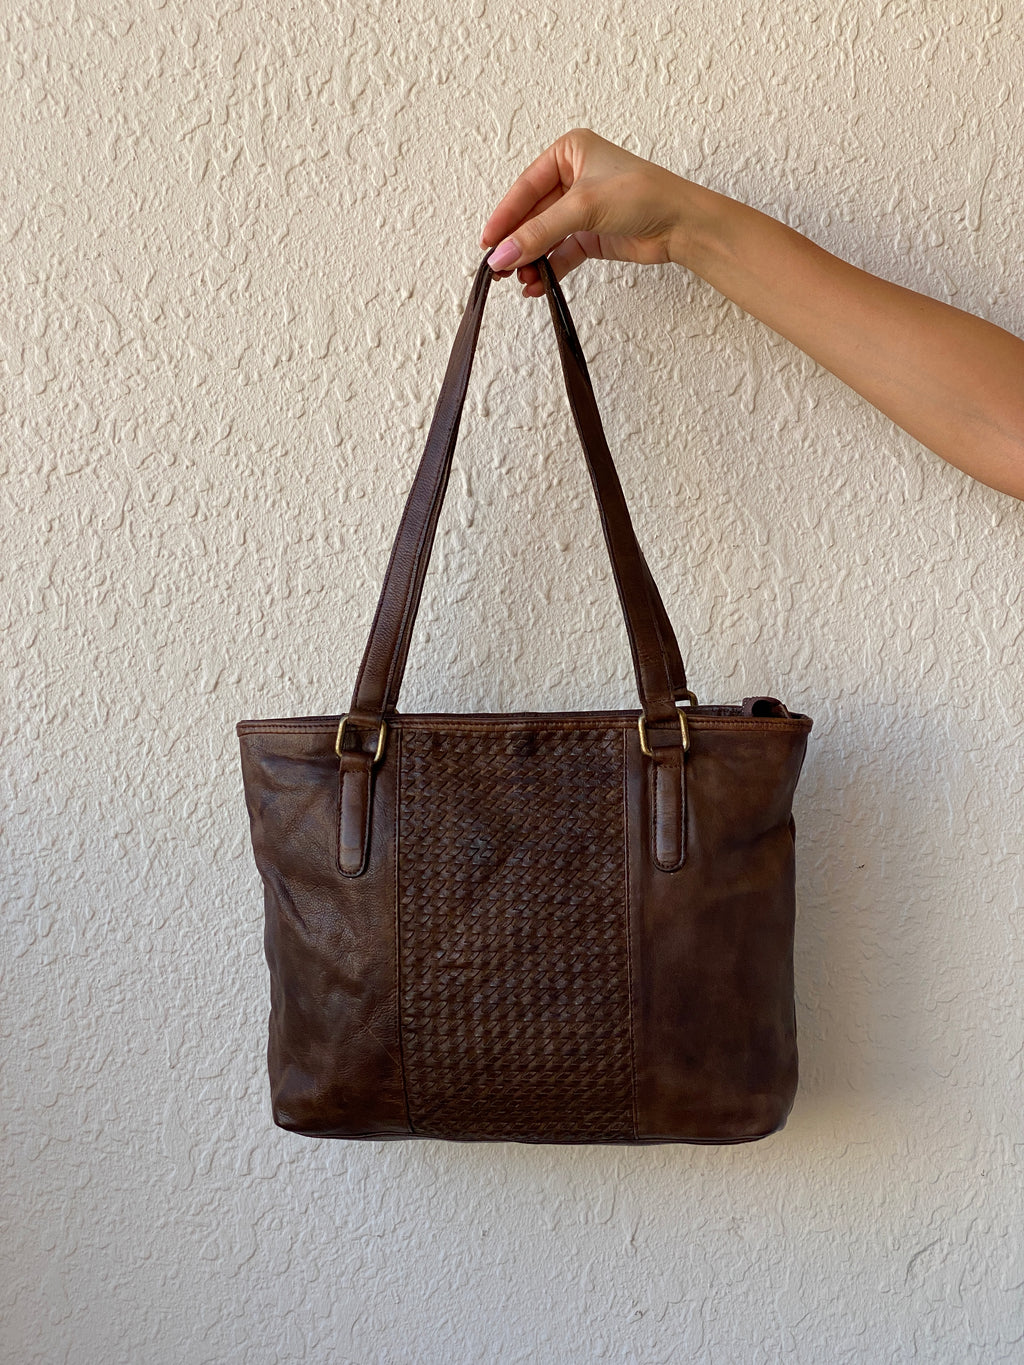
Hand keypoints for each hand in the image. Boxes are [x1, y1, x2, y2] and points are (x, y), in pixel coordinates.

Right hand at [479, 128, 689, 295]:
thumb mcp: (583, 208)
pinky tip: (537, 285)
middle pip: (532, 215)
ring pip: (545, 237)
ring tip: (519, 279)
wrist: (681, 224)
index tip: (487, 243)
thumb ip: (540, 233)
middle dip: (517, 243)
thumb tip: (503, 253)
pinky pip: (560, 253)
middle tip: (498, 268)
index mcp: (568, 152)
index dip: (504, 217)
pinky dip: (548, 269)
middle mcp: (573, 177)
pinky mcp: (590, 236)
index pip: (526, 188)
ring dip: (531, 259)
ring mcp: (581, 209)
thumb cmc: (643, 195)